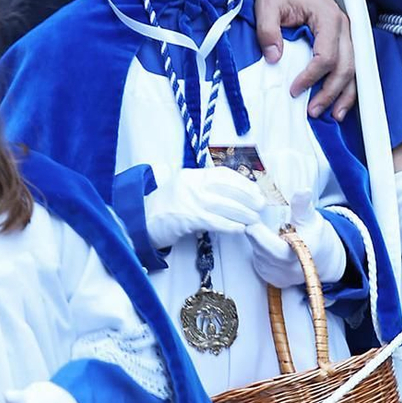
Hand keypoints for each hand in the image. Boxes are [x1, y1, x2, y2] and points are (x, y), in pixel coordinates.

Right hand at [144, 166, 265, 252]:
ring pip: (223, 205)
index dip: (243, 182)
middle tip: (261, 205)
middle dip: (247, 197)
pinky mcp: (186, 218)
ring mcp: (188, 200)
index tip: (256, 190)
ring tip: (254, 219)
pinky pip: (214, 221)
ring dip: (243, 213)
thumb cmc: (165, 208)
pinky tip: (240, 229)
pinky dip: (230, 225)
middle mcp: (191, 184)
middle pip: (227, 188)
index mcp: (192, 175)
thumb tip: (234, 194)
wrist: (141, 222)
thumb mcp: (183, 189)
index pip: (223, 174)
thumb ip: (204, 188)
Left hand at [245, 193, 347, 288]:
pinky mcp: (269, 278)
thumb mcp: (312, 218)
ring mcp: (275, 276)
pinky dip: (259, 249)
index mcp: (296, 256)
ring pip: (256, 253)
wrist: (323, 260)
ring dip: (257, 240)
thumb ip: (303, 206)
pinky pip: (257, 260)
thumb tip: (302, 191)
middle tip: (258, 218)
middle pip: (258, 247)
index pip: (269, 246)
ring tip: (268, 230)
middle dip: (256, 230)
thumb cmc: (316, 236)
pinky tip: (269, 241)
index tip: (255, 217)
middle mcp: (284, 271)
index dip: (258, 230)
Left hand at [253, 0, 354, 119]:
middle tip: (313, 111)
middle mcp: (344, 26)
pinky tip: (338, 100)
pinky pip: (350, 63)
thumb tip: (275, 59)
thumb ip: (268, 32)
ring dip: (345, 93)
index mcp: (328, 18)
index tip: (294, 89)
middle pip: (346, 66)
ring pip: (354, 68)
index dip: (311, 77)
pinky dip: (346, 84)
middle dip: (331, 92)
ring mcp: (346, 32)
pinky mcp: (342, 37)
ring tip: (333, 115)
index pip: (325, 56)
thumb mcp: (267, 4)